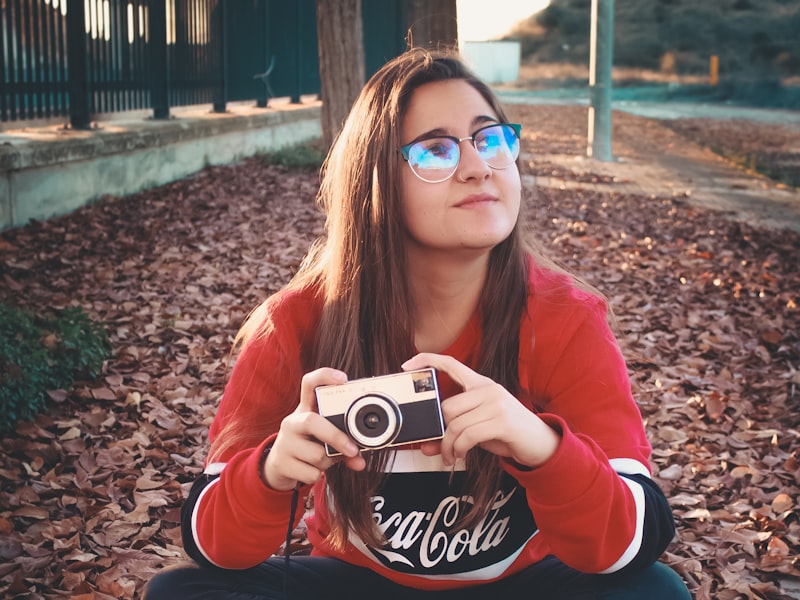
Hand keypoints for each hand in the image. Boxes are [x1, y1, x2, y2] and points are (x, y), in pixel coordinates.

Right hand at [262, 368, 365, 490]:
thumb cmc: (308, 445)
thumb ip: (345, 446)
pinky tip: (312, 470)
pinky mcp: (281, 462)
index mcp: (306, 409)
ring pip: (317, 454)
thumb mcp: (325, 440)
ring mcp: (284, 441)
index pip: (310, 383)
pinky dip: (318, 475)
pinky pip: (311, 473)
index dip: (325, 376)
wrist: (278, 467)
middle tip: (352, 449)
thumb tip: (360, 461)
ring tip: (323, 461)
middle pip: (312, 421)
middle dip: (336, 436)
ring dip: (328, 463)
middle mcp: (293, 421)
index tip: (343, 379)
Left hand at [402, 353, 560, 467]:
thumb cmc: (507, 432)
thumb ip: (454, 432)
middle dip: (441, 432)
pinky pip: (467, 436)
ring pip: (455, 423)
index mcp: (481, 384)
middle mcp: (488, 389)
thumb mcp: (478, 428)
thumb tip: (426, 446)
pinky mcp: (502, 421)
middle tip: (443, 448)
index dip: (427, 360)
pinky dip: (459, 449)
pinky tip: (461, 455)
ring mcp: (496, 403)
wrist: (541, 443)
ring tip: (452, 455)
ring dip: (449, 446)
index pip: (450, 364)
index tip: (407, 365)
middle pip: (447, 406)